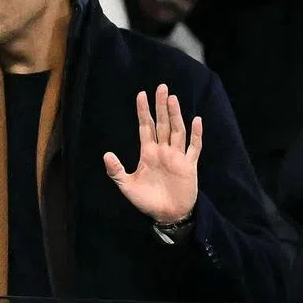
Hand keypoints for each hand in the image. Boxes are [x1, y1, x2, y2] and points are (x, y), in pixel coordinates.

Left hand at [104, 84, 201, 223]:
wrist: (167, 215)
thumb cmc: (147, 201)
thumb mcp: (127, 186)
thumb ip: (117, 170)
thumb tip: (106, 154)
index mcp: (148, 153)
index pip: (146, 127)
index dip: (143, 111)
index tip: (141, 94)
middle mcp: (163, 151)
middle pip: (162, 123)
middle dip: (161, 106)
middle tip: (161, 87)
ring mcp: (177, 157)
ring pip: (177, 131)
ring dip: (175, 115)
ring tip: (173, 99)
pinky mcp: (189, 166)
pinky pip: (194, 148)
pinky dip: (196, 135)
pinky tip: (196, 121)